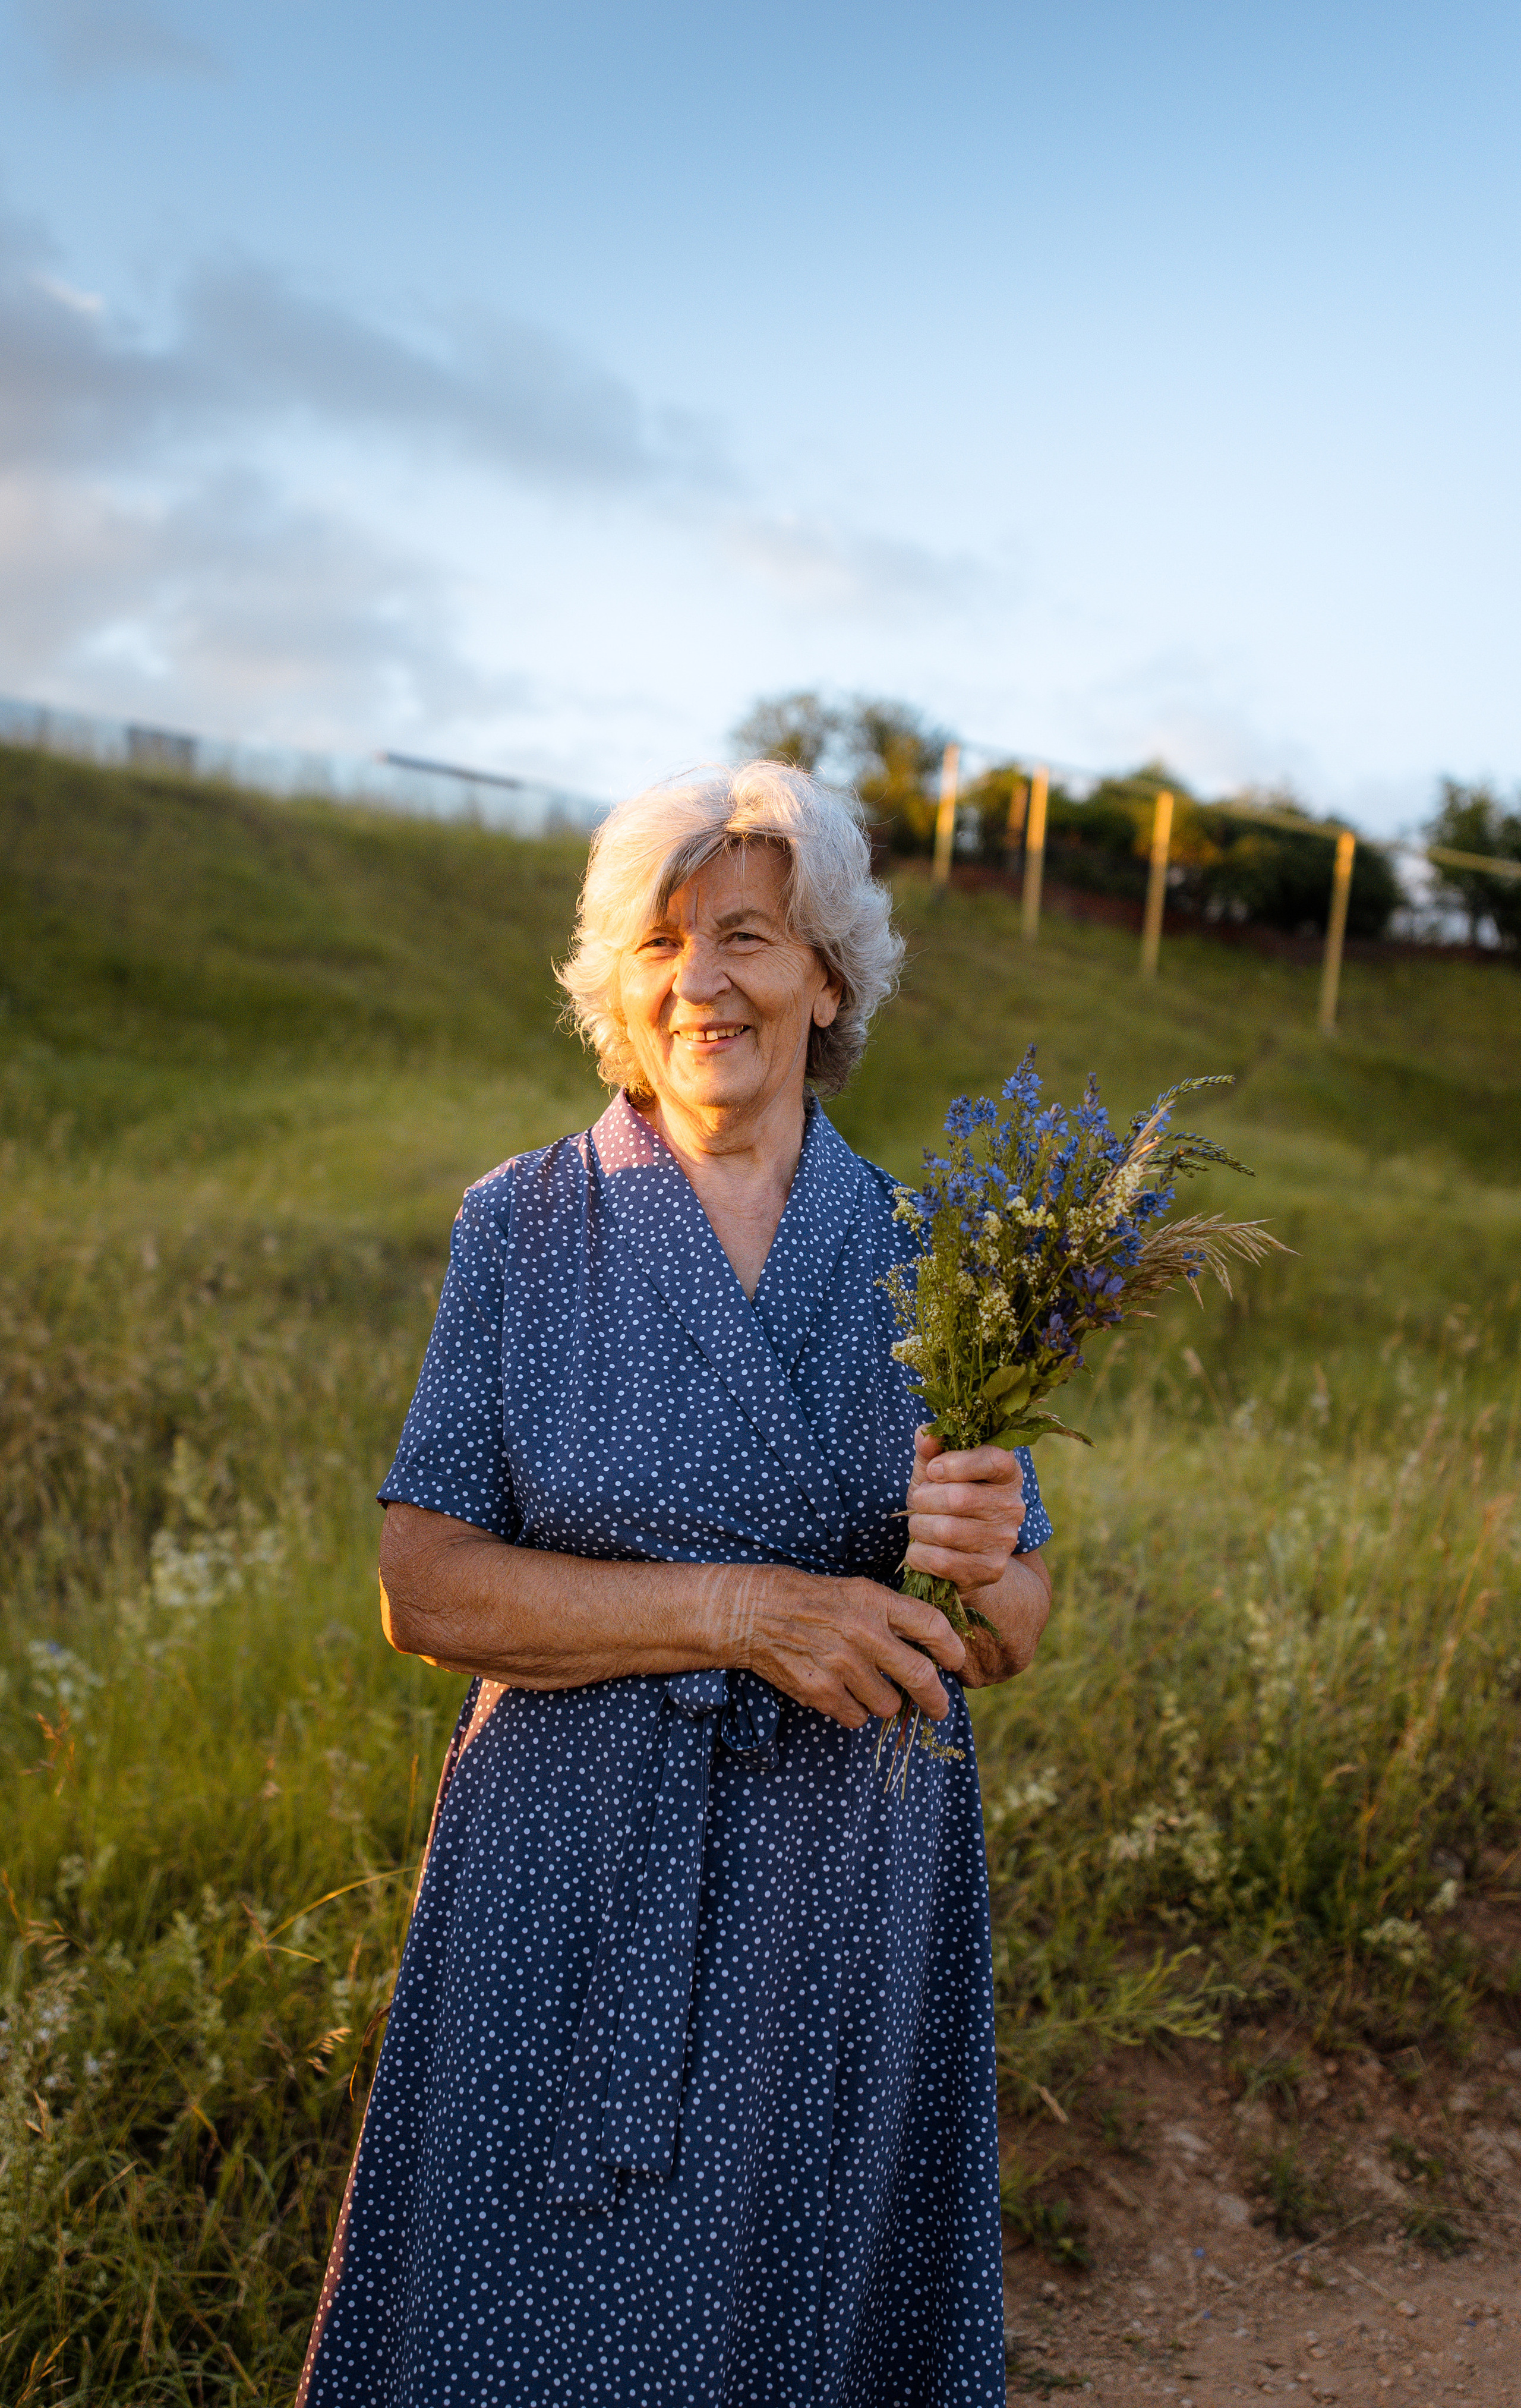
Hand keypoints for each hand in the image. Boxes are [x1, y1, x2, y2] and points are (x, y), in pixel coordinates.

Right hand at [728, 1564, 966, 1729]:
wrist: (755, 1612)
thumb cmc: (812, 1600)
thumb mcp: (857, 1591)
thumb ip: (893, 1615)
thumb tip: (931, 1648)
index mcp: (875, 1601)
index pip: (932, 1625)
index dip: (953, 1649)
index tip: (956, 1663)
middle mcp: (863, 1633)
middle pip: (921, 1676)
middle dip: (937, 1699)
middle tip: (939, 1708)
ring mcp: (842, 1664)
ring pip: (888, 1705)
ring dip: (884, 1702)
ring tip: (867, 1688)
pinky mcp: (821, 1691)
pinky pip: (857, 1718)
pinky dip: (854, 1712)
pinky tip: (841, 1692)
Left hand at [905, 1428, 1025, 1594]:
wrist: (963, 1555)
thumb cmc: (944, 1503)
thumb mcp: (937, 1471)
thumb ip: (932, 1448)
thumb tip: (927, 1436)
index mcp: (1006, 1474)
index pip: (994, 1459)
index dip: (956, 1463)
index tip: (934, 1470)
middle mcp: (1013, 1507)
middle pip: (958, 1498)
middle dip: (924, 1499)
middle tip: (920, 1502)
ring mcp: (1004, 1541)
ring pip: (945, 1531)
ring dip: (918, 1527)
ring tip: (920, 1526)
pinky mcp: (990, 1570)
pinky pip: (940, 1561)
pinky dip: (918, 1554)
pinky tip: (922, 1549)